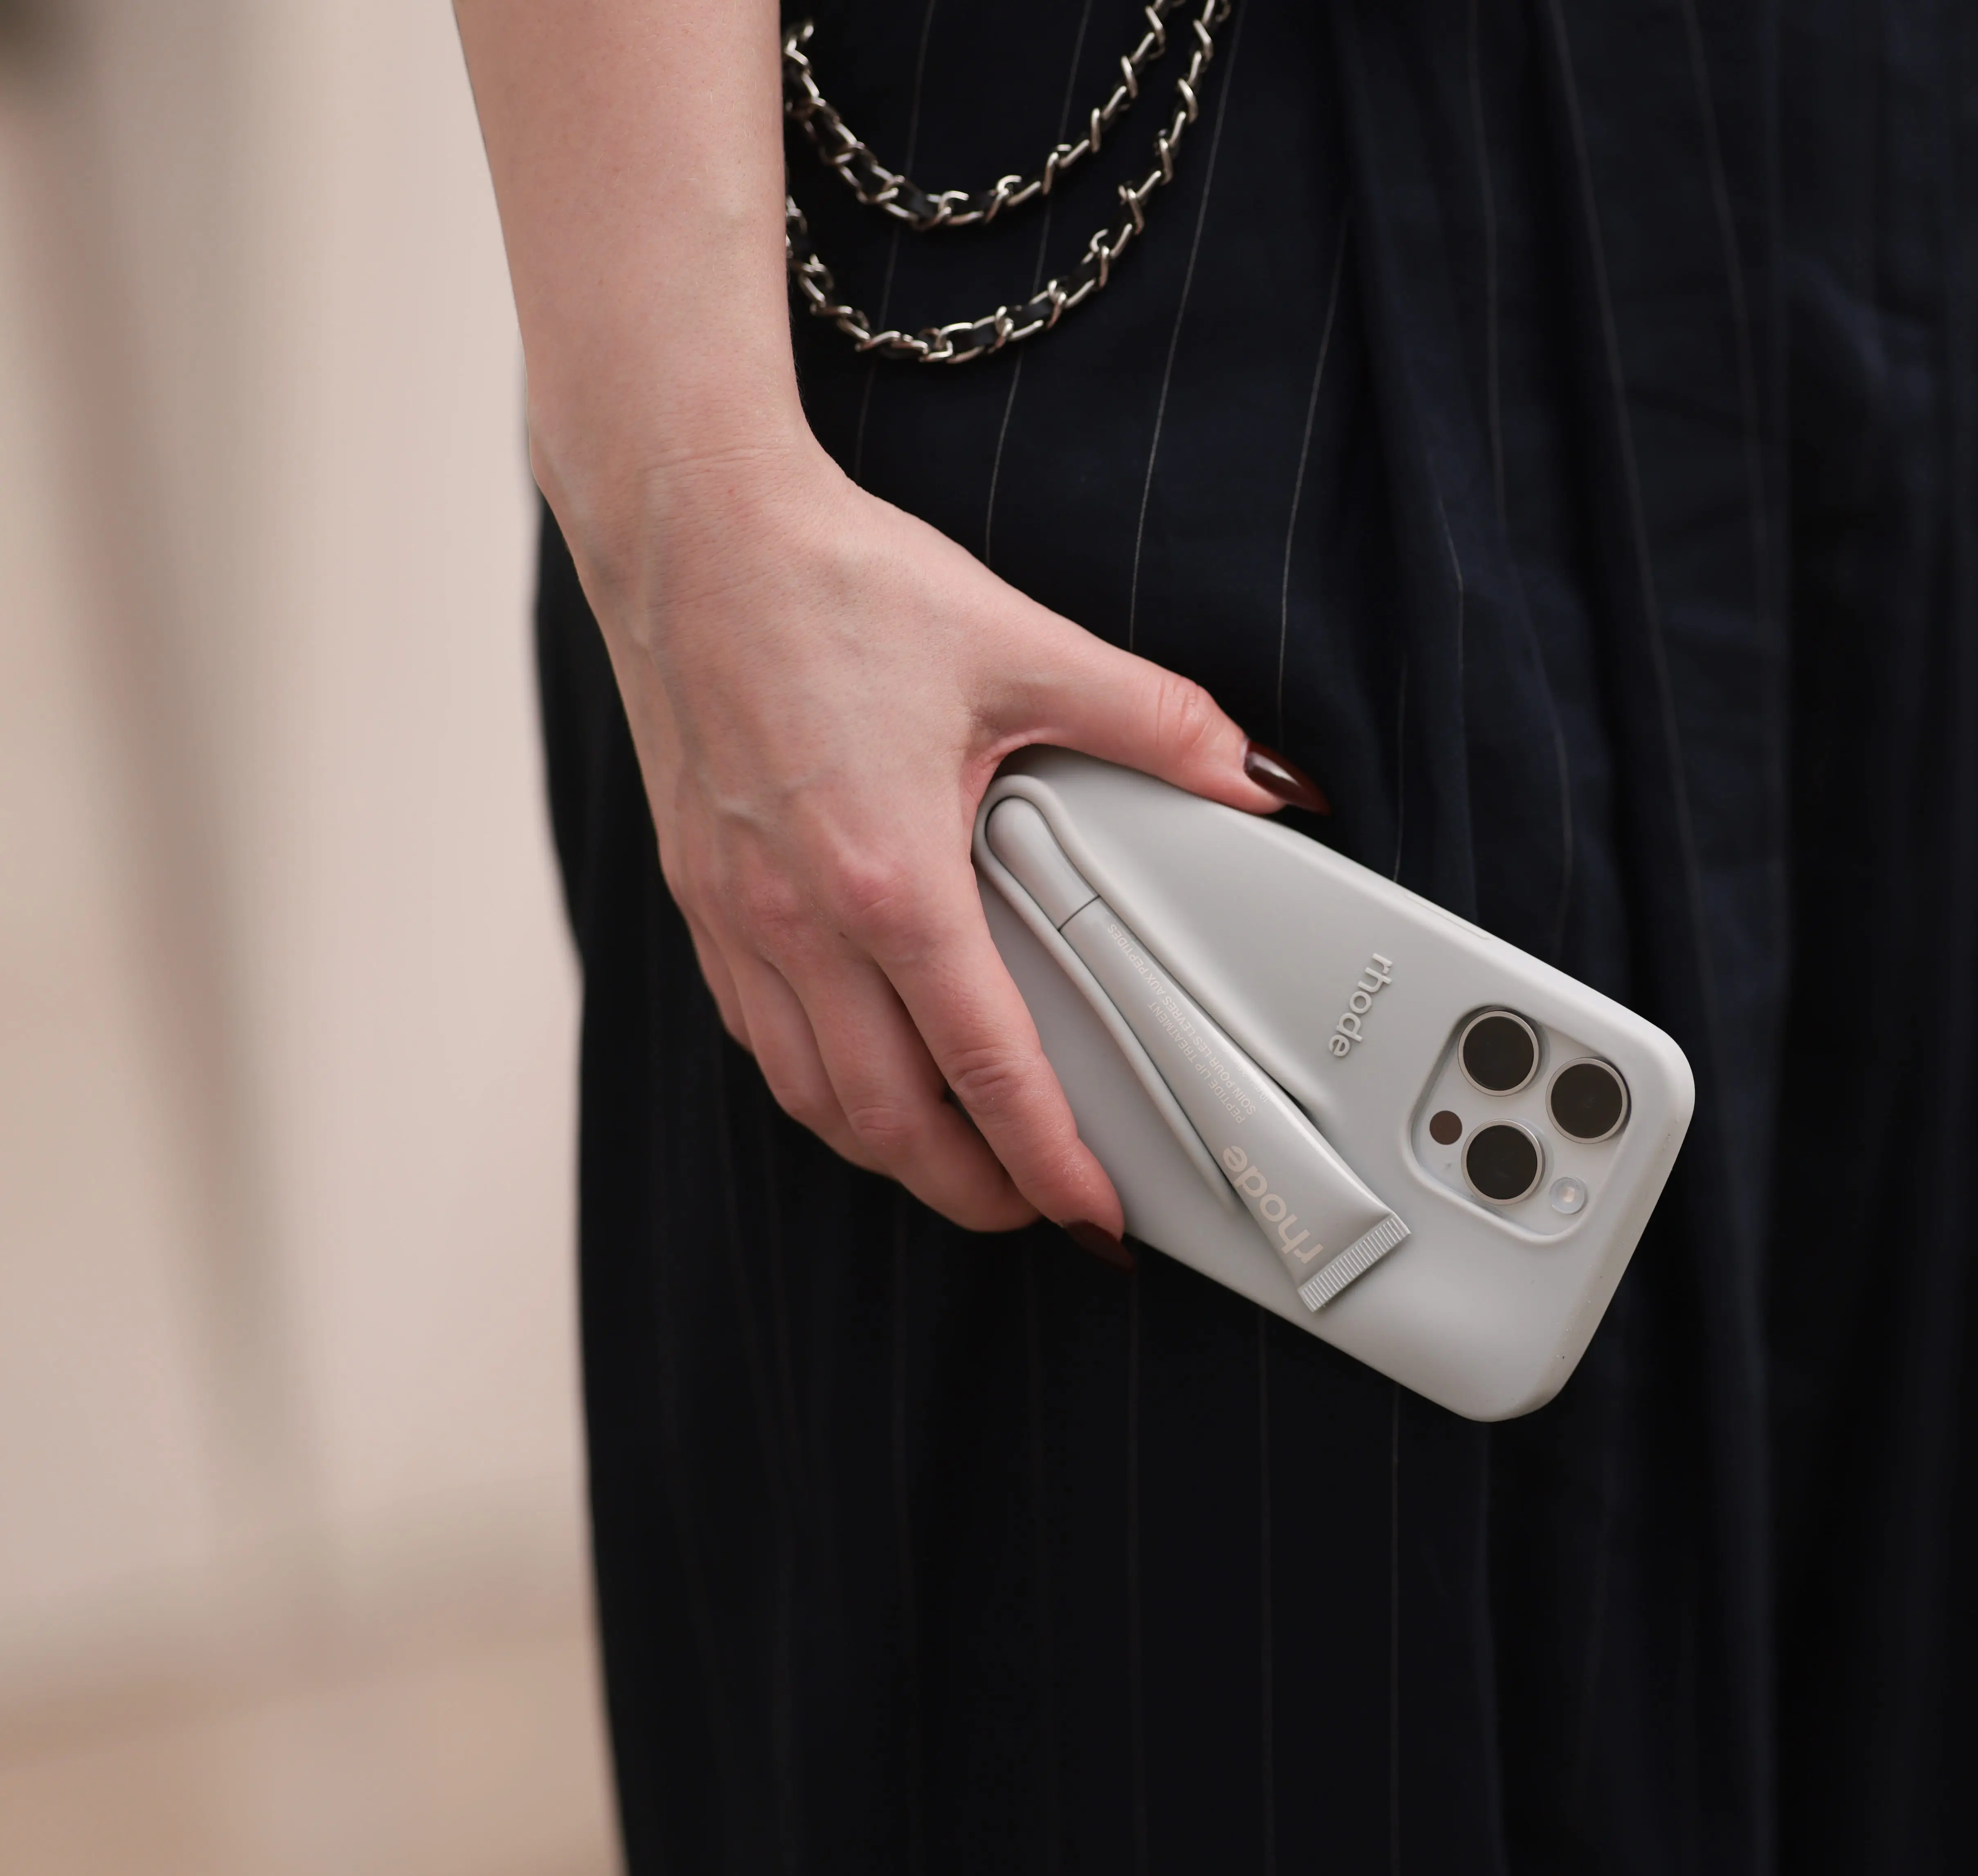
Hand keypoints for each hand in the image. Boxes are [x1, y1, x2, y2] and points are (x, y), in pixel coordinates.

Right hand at [561, 433, 1326, 1251]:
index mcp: (886, 874)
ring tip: (962, 1166)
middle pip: (887, 1122)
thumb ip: (1155, 722)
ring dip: (892, 1153)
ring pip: (812, 1098)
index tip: (1092, 1215)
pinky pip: (760, 1038)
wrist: (692, 529)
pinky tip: (865, 1074)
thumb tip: (1258, 776)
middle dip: (971, 1191)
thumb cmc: (832, 583)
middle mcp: (797, 918)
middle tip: (1038, 1211)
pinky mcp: (701, 898)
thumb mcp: (1019, 645)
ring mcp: (736, 918)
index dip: (1047, 1162)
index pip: (983, 1067)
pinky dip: (822, 1086)